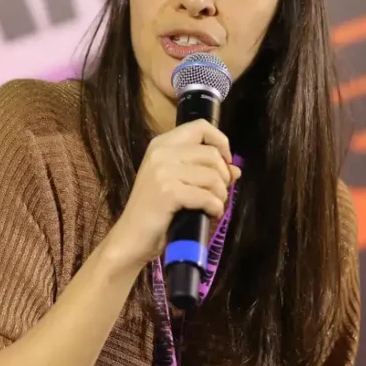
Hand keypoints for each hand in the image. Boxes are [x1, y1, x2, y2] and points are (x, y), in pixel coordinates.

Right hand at [106, 118, 240, 269]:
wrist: (130, 238)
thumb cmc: (154, 212)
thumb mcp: (178, 185)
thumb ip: (204, 172)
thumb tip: (236, 170)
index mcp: (161, 144)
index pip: (201, 127)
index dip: (221, 142)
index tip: (225, 163)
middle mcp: (161, 152)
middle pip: (212, 154)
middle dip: (223, 177)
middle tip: (218, 194)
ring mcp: (163, 170)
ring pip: (213, 176)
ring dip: (220, 195)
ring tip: (213, 206)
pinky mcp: (168, 191)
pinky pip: (207, 196)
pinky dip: (215, 208)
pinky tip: (210, 214)